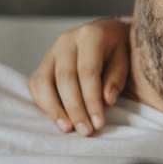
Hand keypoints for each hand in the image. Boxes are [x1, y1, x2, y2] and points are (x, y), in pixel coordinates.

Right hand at [29, 17, 131, 135]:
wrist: (107, 32)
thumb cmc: (120, 48)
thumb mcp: (126, 58)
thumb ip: (117, 78)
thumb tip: (106, 101)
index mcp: (90, 35)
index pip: (88, 71)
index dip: (92, 100)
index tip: (99, 123)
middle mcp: (66, 40)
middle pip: (65, 78)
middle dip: (75, 109)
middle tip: (86, 131)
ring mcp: (52, 50)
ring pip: (44, 81)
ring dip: (54, 109)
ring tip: (67, 129)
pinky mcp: (44, 62)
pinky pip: (36, 84)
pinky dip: (43, 103)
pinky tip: (57, 119)